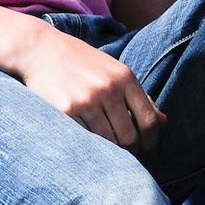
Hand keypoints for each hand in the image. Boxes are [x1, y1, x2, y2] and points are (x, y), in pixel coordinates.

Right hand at [11, 27, 164, 154]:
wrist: (41, 50)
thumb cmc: (82, 63)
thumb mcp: (115, 71)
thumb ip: (139, 97)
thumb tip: (163, 123)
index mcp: (125, 78)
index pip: (149, 121)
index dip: (151, 141)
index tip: (146, 148)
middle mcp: (109, 89)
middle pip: (130, 137)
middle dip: (131, 151)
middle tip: (126, 154)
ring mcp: (87, 100)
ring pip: (108, 143)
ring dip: (110, 153)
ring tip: (108, 151)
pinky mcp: (66, 111)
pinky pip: (85, 140)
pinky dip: (89, 146)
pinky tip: (87, 143)